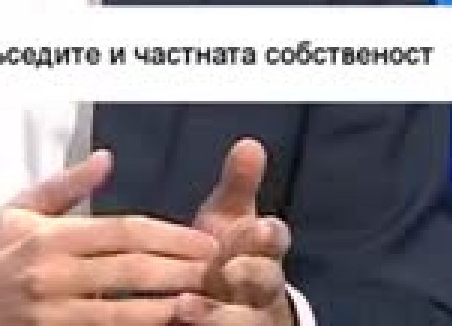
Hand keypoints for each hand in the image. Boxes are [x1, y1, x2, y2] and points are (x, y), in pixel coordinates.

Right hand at [0, 149, 221, 324]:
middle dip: (182, 269)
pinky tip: (162, 323)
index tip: (204, 241)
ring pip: (124, 310)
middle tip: (218, 270)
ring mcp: (52, 313)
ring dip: (169, 306)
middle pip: (131, 269)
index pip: (122, 231)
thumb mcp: (18, 211)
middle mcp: (51, 274)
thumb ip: (65, 186)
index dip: (170, 236)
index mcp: (48, 236)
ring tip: (204, 302)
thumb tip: (105, 159)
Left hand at [174, 138, 295, 324]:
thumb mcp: (231, 219)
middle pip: (265, 280)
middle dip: (248, 273)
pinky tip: (175, 319)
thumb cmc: (228, 255)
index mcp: (264, 251)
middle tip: (224, 270)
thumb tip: (249, 143)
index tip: (258, 225)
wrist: (227, 308)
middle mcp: (262, 287)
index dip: (269, 234)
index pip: (275, 239)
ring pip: (244, 318)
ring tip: (185, 305)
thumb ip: (239, 185)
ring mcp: (249, 316)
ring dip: (216, 312)